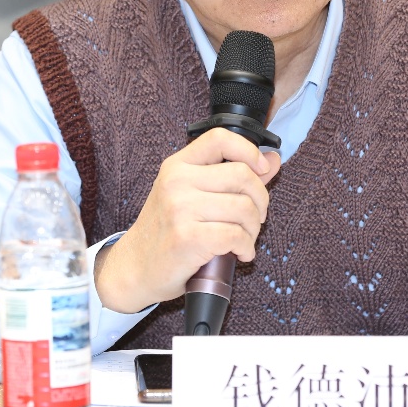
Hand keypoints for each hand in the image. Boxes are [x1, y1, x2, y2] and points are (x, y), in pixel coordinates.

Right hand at [93, 127, 280, 312]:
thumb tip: (273, 159)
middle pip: (242, 175)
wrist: (134, 267)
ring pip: (244, 208)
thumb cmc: (166, 231)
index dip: (249, 151)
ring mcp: (180, 209)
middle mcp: (177, 182)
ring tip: (244, 240)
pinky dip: (246, 248)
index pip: (220, 138)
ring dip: (253, 229)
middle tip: (256, 218)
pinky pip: (236, 236)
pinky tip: (240, 253)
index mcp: (177, 166)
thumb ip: (232, 176)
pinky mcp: (187, 237)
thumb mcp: (192, 196)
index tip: (262, 169)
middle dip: (260, 200)